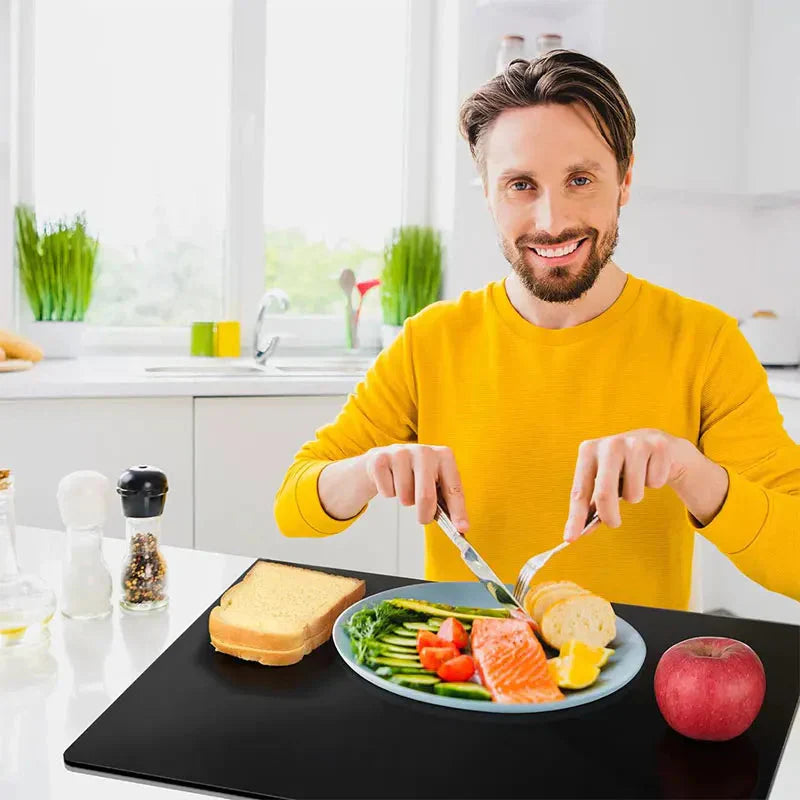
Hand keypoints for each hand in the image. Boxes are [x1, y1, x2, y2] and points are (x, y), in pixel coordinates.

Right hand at [363, 444, 468, 531]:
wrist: (384, 460)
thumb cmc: (415, 475)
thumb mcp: (435, 481)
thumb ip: (447, 501)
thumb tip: (459, 527)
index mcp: (444, 456)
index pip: (453, 488)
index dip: (458, 511)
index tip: (461, 528)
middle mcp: (424, 451)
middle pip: (426, 496)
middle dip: (425, 514)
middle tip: (423, 518)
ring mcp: (401, 453)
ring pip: (405, 496)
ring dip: (405, 500)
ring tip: (406, 488)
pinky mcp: (380, 459)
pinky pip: (387, 492)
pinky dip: (389, 493)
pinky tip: (392, 481)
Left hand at [563, 429, 697, 541]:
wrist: (656, 445)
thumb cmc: (623, 467)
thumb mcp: (604, 480)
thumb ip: (592, 505)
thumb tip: (580, 531)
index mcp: (588, 450)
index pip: (579, 491)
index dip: (575, 517)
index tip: (570, 538)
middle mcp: (609, 444)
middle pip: (604, 494)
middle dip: (608, 516)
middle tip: (613, 523)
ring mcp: (635, 443)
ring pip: (633, 493)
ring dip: (635, 495)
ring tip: (636, 481)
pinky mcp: (659, 446)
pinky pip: (656, 483)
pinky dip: (655, 482)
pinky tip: (652, 470)